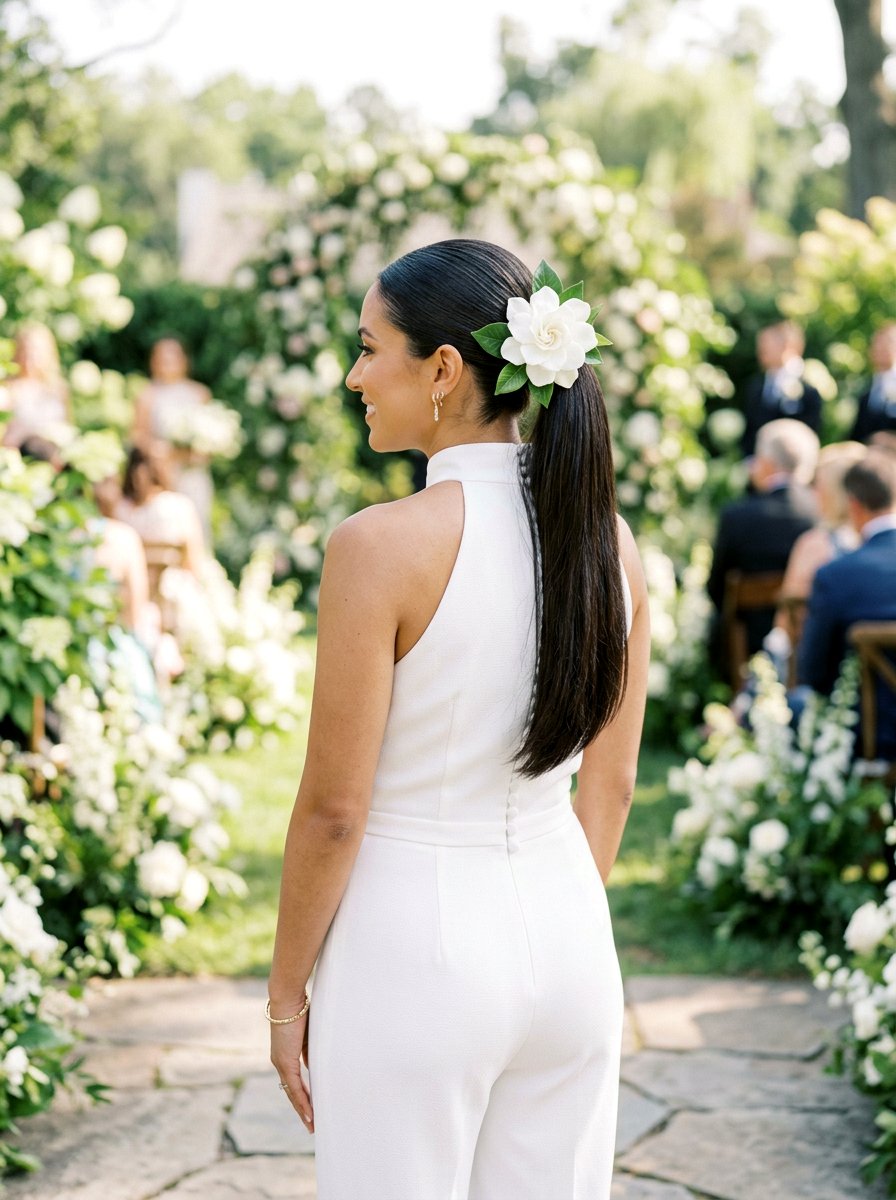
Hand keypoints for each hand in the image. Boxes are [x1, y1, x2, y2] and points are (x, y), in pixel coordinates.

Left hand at [270, 1012, 313, 1131]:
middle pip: (291, 1092)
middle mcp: (280, 1062)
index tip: (311, 1107)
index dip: (302, 1095)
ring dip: (303, 1111)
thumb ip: (309, 1050)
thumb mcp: (308, 1034)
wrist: (288, 999)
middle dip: (302, 1109)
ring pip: (292, 1094)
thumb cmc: (300, 1010)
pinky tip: (309, 1114)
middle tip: (312, 1124)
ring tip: (312, 1125)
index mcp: (285, 1054)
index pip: (294, 1082)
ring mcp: (281, 1063)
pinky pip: (294, 1087)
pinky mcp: (285, 1062)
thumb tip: (313, 1065)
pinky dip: (302, 1102)